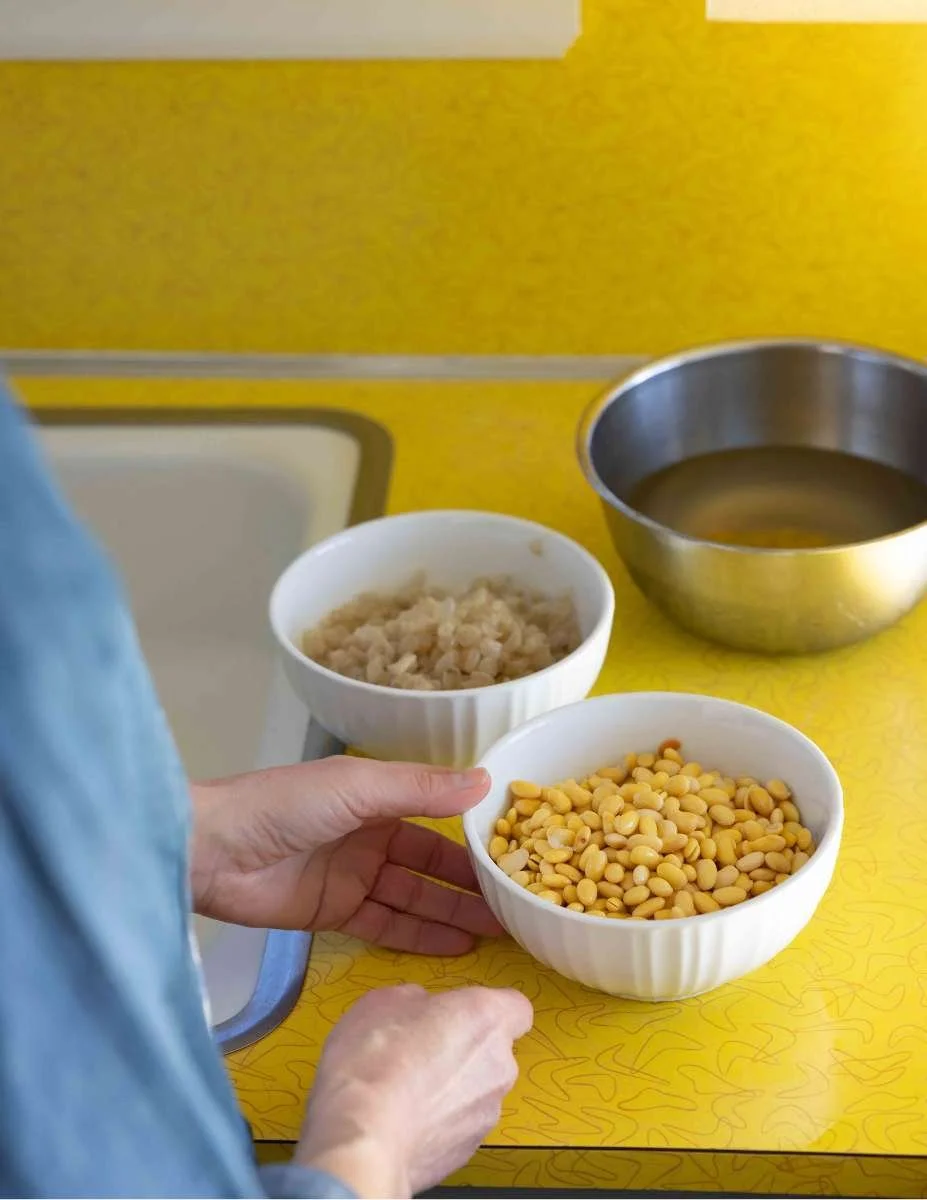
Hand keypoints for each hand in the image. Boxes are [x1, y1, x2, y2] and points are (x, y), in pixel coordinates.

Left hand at [190, 757, 502, 953]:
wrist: (210, 851)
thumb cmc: (282, 805)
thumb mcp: (357, 787)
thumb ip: (420, 788)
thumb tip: (485, 781)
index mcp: (376, 796)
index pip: (437, 817)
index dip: (473, 834)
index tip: (518, 850)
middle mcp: (370, 836)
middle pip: (431, 863)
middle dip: (471, 883)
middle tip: (520, 902)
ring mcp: (353, 877)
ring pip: (415, 897)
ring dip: (454, 913)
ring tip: (501, 930)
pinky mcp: (334, 914)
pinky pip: (388, 926)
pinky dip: (421, 936)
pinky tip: (457, 947)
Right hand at [295, 983, 532, 1196]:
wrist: (362, 1136)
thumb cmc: (375, 1057)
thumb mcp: (385, 1001)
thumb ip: (417, 1002)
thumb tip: (419, 1011)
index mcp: (486, 1017)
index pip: (517, 1008)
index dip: (489, 1009)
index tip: (458, 1012)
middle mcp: (498, 1065)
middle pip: (493, 1053)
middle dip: (463, 1051)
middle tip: (419, 1051)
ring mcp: (486, 1115)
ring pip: (476, 1092)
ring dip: (450, 1090)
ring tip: (403, 1093)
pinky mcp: (467, 1153)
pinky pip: (458, 1127)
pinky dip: (437, 1124)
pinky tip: (400, 1122)